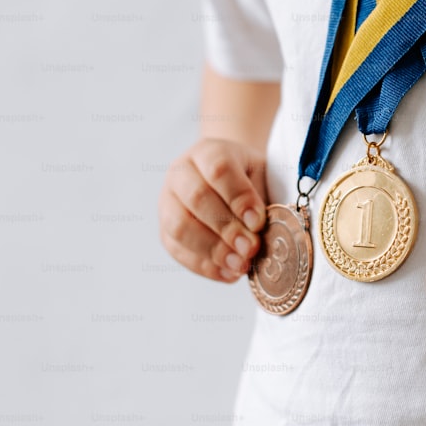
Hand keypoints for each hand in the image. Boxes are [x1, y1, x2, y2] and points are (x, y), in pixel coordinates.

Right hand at [158, 138, 268, 282]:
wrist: (226, 179)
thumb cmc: (247, 178)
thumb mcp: (260, 175)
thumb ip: (260, 197)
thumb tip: (260, 230)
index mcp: (208, 151)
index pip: (219, 169)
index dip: (239, 198)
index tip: (258, 221)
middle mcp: (181, 173)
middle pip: (196, 198)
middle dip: (226, 228)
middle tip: (250, 248)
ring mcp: (167, 201)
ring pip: (179, 227)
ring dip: (213, 251)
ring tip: (240, 265)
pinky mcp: (164, 229)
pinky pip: (177, 250)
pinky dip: (204, 266)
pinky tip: (228, 274)